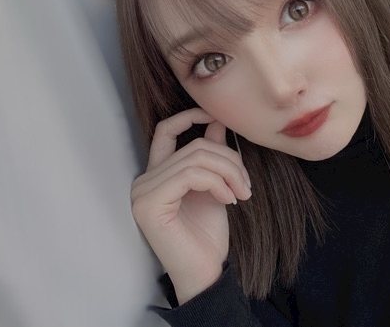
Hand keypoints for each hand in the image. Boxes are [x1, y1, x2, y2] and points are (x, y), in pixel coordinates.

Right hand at [130, 109, 251, 303]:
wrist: (205, 272)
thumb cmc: (208, 235)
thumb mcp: (215, 187)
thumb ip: (212, 157)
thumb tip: (218, 122)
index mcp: (158, 174)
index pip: (166, 129)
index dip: (191, 115)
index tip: (218, 117)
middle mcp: (144, 180)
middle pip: (194, 146)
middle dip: (229, 159)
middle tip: (246, 184)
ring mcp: (143, 192)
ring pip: (196, 158)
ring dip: (229, 172)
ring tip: (242, 193)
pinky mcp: (149, 204)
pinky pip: (191, 175)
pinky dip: (217, 183)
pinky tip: (228, 200)